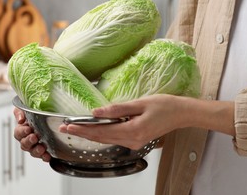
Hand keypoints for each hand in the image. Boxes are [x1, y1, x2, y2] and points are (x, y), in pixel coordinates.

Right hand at [13, 108, 50, 161]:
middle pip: (24, 144)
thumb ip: (20, 112)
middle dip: (29, 141)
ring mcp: (35, 146)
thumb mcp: (26, 108)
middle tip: (34, 137)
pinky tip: (48, 156)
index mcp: (22, 130)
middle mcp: (27, 140)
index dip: (22, 131)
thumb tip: (20, 119)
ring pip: (32, 151)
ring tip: (42, 148)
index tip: (28, 129)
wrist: (49, 118)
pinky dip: (45, 157)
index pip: (18, 133)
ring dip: (36, 150)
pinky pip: (43, 156)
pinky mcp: (44, 151)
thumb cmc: (35, 113)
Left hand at [59, 94, 184, 149]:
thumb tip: (96, 111)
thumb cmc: (164, 105)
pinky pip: (114, 138)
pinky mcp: (136, 140)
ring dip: (90, 134)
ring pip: (107, 139)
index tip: (69, 124)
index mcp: (133, 131)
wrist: (181, 113)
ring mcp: (134, 142)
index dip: (84, 128)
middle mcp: (132, 140)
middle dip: (82, 132)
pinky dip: (102, 134)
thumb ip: (117, 109)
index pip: (102, 131)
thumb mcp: (140, 103)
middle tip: (65, 126)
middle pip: (101, 138)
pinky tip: (94, 128)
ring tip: (75, 127)